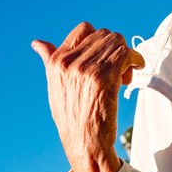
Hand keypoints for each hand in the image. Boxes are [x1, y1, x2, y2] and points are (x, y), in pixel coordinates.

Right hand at [32, 23, 144, 171]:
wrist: (84, 142)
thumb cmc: (72, 117)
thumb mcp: (55, 86)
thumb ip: (49, 60)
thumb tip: (37, 43)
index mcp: (56, 61)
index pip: (83, 29)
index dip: (99, 39)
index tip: (104, 55)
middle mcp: (69, 62)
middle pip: (104, 34)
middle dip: (115, 48)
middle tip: (118, 69)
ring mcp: (87, 68)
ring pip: (117, 42)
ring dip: (126, 55)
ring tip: (124, 74)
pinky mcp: (104, 77)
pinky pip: (125, 54)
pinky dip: (135, 59)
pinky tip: (134, 71)